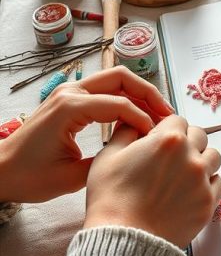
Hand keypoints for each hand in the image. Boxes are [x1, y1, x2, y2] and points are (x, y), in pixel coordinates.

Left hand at [0, 68, 173, 203]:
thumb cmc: (29, 176)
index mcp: (70, 107)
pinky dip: (124, 98)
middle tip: (168, 114)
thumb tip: (136, 153)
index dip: (144, 119)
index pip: (121, 104)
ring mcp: (69, 91)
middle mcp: (71, 91)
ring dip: (138, 93)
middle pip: (122, 77)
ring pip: (115, 79)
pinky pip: (104, 89)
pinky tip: (137, 117)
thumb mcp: (70, 178)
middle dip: (149, 93)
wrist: (0, 171)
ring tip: (158, 114)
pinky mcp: (69, 97)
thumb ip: (106, 162)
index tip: (157, 138)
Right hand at [84, 115, 220, 247]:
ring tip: (182, 174)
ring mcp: (202, 181)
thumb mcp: (108, 156)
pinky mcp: (208, 203)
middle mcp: (190, 156)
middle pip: (199, 136)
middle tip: (170, 158)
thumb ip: (126, 132)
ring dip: (200, 160)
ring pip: (213, 158)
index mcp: (168, 140)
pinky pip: (218, 183)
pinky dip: (207, 183)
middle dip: (185, 142)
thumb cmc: (112, 200)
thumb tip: (135, 123)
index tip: (159, 139)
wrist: (123, 240)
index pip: (177, 119)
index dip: (166, 128)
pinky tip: (189, 191)